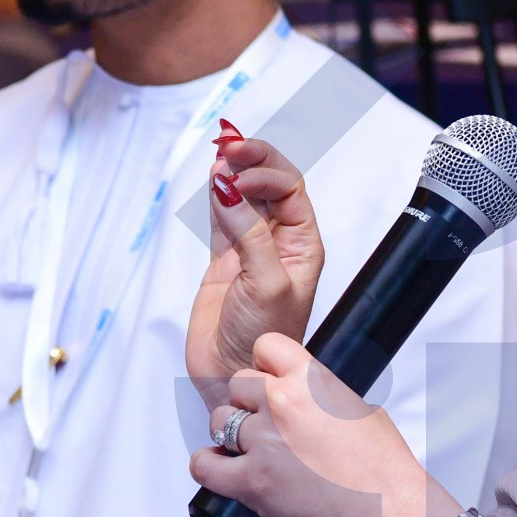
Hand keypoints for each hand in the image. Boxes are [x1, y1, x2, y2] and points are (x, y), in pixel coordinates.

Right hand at [186, 134, 323, 394]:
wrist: (235, 373)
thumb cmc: (265, 338)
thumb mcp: (266, 282)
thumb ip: (249, 233)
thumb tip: (230, 188)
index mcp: (303, 244)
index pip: (290, 189)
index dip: (266, 172)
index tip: (239, 174)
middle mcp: (279, 241)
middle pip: (269, 183)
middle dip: (252, 159)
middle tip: (229, 143)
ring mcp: (250, 247)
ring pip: (244, 195)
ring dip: (233, 170)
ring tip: (220, 150)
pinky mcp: (224, 259)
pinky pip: (221, 215)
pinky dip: (215, 193)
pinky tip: (212, 176)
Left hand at [188, 335, 433, 516]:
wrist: (388, 510)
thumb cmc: (382, 466)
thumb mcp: (357, 407)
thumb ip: (320, 395)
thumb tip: (305, 400)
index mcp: (311, 378)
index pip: (266, 346)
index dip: (266, 365)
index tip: (269, 378)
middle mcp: (282, 402)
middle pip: (238, 383)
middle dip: (249, 402)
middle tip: (265, 423)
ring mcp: (263, 441)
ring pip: (219, 420)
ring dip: (231, 432)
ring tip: (250, 449)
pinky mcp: (251, 481)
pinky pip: (205, 465)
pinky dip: (210, 465)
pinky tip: (223, 467)